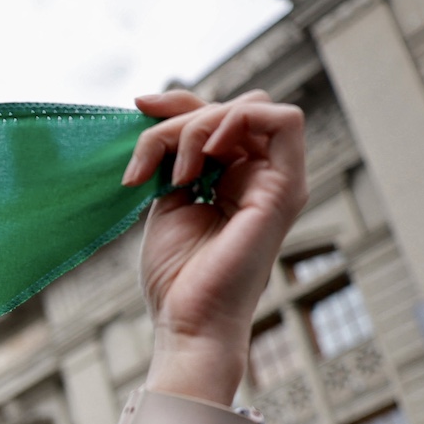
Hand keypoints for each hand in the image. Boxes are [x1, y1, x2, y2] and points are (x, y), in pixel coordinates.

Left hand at [123, 90, 307, 401]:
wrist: (186, 321)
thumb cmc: (175, 277)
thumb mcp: (165, 202)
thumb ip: (171, 159)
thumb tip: (156, 115)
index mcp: (231, 177)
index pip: (214, 115)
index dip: (177, 103)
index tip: (137, 108)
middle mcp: (259, 174)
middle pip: (230, 106)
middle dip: (181, 119)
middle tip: (146, 162)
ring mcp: (277, 180)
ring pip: (251, 107)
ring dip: (201, 126)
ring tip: (176, 174)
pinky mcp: (286, 188)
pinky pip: (284, 121)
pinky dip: (237, 122)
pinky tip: (203, 159)